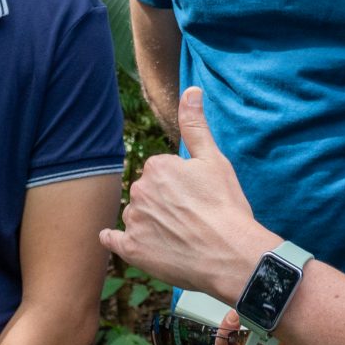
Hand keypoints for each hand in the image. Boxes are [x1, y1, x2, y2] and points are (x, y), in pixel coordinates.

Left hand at [101, 87, 270, 300]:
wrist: (231, 254)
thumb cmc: (226, 206)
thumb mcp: (214, 160)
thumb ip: (196, 125)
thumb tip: (191, 90)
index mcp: (156, 167)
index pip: (162, 172)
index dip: (181, 185)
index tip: (197, 196)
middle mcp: (139, 190)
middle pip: (147, 193)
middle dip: (164, 202)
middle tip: (192, 218)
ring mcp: (134, 221)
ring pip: (136, 216)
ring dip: (150, 223)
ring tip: (180, 236)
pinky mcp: (132, 250)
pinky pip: (113, 240)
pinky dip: (116, 240)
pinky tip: (117, 240)